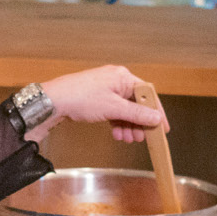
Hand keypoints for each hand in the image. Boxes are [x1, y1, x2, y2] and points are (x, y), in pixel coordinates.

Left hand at [33, 65, 166, 143]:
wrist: (54, 101)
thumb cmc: (80, 97)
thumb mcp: (113, 108)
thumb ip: (137, 114)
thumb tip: (156, 117)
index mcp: (123, 77)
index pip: (147, 94)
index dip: (156, 112)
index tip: (162, 127)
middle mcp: (116, 81)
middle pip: (136, 103)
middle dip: (139, 123)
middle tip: (142, 137)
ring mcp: (106, 90)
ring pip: (125, 110)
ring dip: (128, 126)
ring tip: (128, 138)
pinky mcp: (98, 99)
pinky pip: (114, 112)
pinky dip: (117, 123)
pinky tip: (117, 134)